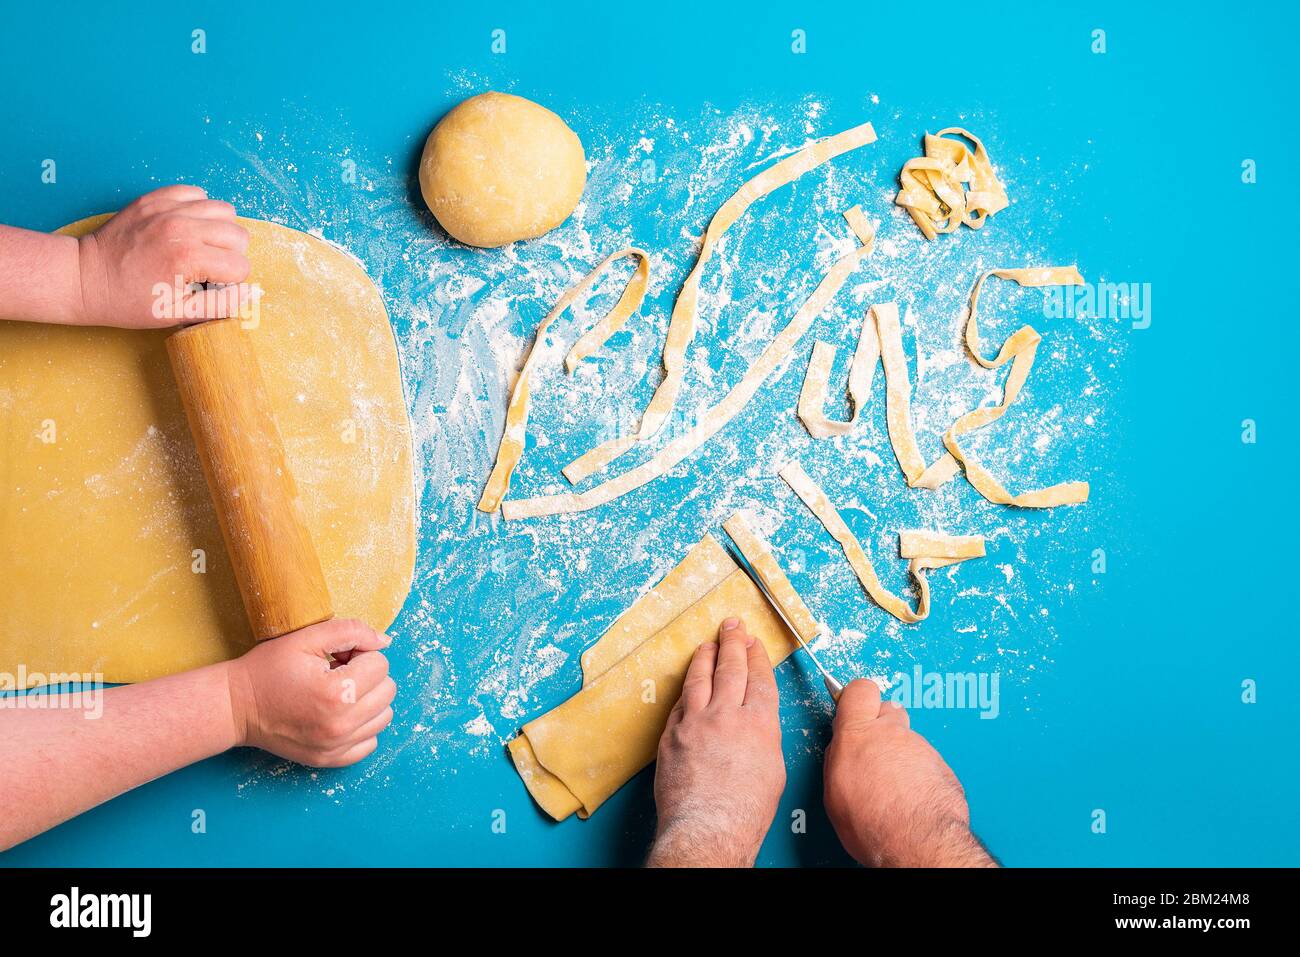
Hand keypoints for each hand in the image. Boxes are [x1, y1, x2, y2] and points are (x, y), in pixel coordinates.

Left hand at [76, 184, 254, 327]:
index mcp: (188, 259)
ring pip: (224, 210)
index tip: (209, 286)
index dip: (231, 281)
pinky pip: (197, 193)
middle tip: (206, 268)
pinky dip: (199, 209)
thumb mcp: (177, 313)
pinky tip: (186, 227)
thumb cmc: (129, 301)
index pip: (241, 266)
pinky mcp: (155, 198)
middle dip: (230, 255)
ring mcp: (167, 209)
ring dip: (219, 230)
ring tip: (200, 245)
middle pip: (239, 235)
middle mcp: (182, 227)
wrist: (86, 278)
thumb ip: (220, 304)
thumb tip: (251, 292)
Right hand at [225, 619, 396, 767]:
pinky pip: (371, 741)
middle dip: (367, 676)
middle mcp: (342, 725)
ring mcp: (337, 746)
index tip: (336, 658)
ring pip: (384, 716)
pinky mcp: (331, 760)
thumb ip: (351, 631)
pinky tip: (339, 714)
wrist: (237, 706)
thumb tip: (385, 641)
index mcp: (338, 693)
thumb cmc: (269, 669)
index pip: (381, 664)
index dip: (359, 654)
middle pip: (387, 690)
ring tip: (338, 694)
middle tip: (337, 674)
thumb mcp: (307, 637)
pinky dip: (362, 726)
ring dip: (368, 700)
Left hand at [645, 617, 785, 867]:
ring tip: (708, 643)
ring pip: (700, 678)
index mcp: (760, 723)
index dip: (756, 657)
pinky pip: (680, 704)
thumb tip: (754, 723)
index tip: (754, 643)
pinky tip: (689, 683)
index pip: (759, 679)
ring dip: (705, 656)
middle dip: (733, 642)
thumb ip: (762, 737)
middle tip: (732, 625)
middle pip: (731, 668)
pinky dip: (687, 690)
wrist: (709, 829)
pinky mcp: (672, 735)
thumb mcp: (773, 769)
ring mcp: (696, 722)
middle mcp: (727, 715)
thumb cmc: (746, 812)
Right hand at [824, 679, 995, 866]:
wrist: (918, 842)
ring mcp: (919, 747)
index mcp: (857, 735)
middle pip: (887, 710)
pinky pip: (926, 760)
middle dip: (880, 725)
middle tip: (873, 751)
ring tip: (893, 786)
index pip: (859, 690)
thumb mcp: (834, 793)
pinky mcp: (941, 765)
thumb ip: (837, 760)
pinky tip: (911, 797)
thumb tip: (840, 751)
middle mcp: (891, 734)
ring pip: (908, 738)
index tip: (852, 706)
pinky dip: (919, 774)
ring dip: (900, 755)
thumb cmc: (874, 824)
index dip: (856, 696)